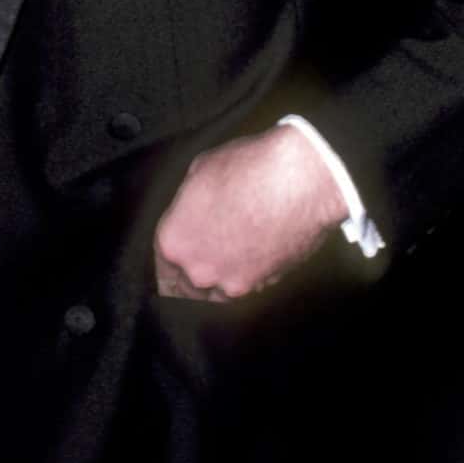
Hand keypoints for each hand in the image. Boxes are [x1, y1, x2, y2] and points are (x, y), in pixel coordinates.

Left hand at [152, 124, 347, 301]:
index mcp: (174, 241)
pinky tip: (256, 258)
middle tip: (207, 260)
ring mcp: (232, 282)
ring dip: (220, 284)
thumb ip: (188, 202)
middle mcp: (198, 270)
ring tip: (232, 262)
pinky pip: (248, 289)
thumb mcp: (201, 170)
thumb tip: (192, 211)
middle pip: (185, 288)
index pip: (162, 263)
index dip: (173, 259)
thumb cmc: (251, 166)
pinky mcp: (264, 286)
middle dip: (193, 276)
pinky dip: (249, 280)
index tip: (179, 259)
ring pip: (216, 296)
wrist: (301, 178)